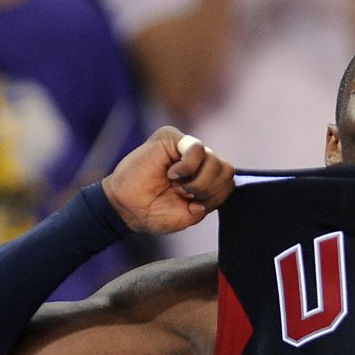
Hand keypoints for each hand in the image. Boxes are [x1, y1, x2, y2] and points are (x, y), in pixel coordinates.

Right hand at [102, 126, 235, 233]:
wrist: (125, 208)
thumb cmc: (154, 212)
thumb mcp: (188, 216)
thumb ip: (207, 203)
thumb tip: (218, 185)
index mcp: (205, 176)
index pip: (228, 181)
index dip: (215, 197)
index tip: (193, 205)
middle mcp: (199, 160)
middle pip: (226, 169)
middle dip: (208, 190)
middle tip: (184, 195)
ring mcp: (186, 147)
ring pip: (214, 159)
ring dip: (197, 181)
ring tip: (176, 185)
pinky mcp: (171, 137)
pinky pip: (196, 148)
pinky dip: (188, 167)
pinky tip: (172, 174)